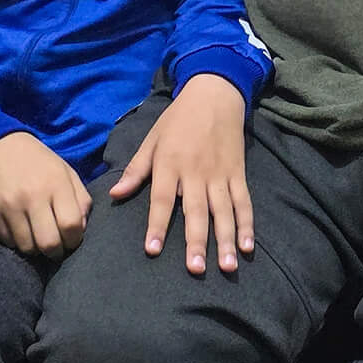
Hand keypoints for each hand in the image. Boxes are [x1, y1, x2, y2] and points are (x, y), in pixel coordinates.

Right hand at [0, 132, 92, 257]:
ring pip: (27, 247)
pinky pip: (8, 241)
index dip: (74, 240)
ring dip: (35, 248)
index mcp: (56, 184)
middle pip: (49, 243)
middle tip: (55, 247)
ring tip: (37, 237)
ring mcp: (9, 205)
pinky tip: (21, 229)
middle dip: (56, 252)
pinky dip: (17, 241)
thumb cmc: (40, 162)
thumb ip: (81, 200)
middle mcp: (32, 196)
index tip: (71, 240)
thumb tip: (80, 230)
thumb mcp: (66, 173)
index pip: (71, 226)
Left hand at [109, 74, 252, 274]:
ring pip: (223, 211)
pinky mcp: (238, 173)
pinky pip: (243, 202)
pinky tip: (247, 246)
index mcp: (170, 163)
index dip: (157, 224)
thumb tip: (114, 194)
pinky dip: (247, 224)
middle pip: (196, 211)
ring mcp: (220, 173)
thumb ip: (136, 170)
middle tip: (195, 268)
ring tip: (226, 267)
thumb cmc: (178, 119)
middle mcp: (195, 171)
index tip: (153, 249)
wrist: (215, 93)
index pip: (162, 199)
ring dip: (225, 239)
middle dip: (195, 241)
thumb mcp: (152, 139)